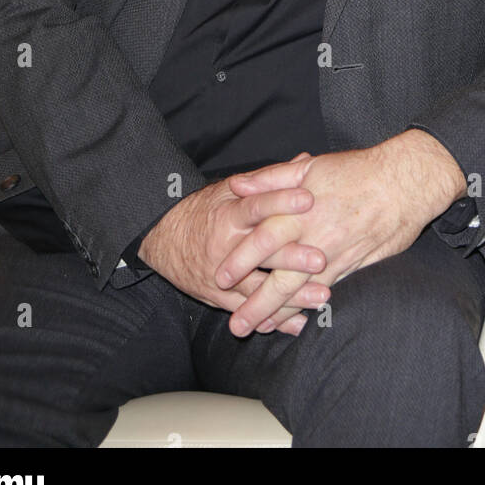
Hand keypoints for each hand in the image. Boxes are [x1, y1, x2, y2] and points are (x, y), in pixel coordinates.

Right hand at [138, 154, 331, 335]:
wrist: (163, 240)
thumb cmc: (204, 211)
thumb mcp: (230, 190)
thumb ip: (268, 180)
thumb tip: (304, 161)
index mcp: (229, 214)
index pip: (257, 205)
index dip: (281, 201)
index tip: (308, 198)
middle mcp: (226, 246)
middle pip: (262, 251)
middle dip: (292, 257)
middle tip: (321, 258)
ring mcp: (223, 275)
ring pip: (259, 288)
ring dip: (292, 295)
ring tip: (322, 296)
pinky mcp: (220, 299)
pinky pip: (249, 312)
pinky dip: (275, 320)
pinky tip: (299, 323)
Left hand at [217, 132, 464, 336]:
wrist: (403, 182)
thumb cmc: (356, 170)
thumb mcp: (310, 166)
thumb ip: (271, 177)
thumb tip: (237, 186)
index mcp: (299, 210)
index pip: (261, 239)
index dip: (239, 261)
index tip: (219, 278)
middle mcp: (315, 237)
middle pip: (279, 277)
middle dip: (256, 303)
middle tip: (236, 325)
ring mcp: (335, 255)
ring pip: (302, 291)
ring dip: (279, 313)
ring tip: (260, 330)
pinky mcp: (353, 265)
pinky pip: (326, 291)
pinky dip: (308, 307)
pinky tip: (296, 320)